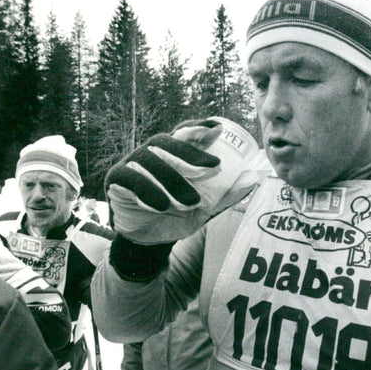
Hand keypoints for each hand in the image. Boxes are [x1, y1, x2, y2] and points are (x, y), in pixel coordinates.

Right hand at [104, 120, 223, 244]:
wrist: (151, 241)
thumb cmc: (178, 216)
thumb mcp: (206, 206)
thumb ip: (226, 193)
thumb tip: (254, 179)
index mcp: (172, 154)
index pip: (184, 133)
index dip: (199, 127)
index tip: (217, 128)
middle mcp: (152, 152)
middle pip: (168, 141)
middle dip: (191, 152)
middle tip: (214, 167)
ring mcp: (132, 162)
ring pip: (151, 160)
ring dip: (173, 179)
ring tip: (191, 202)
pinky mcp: (116, 179)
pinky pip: (132, 178)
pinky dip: (148, 191)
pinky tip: (161, 205)